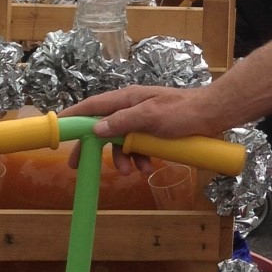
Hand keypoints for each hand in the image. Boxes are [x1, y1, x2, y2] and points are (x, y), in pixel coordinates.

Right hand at [64, 84, 225, 172]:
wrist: (213, 115)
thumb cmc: (183, 112)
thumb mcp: (150, 117)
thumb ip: (123, 122)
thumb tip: (96, 129)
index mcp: (127, 99)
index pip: (93, 106)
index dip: (74, 116)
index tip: (58, 127)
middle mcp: (131, 108)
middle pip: (103, 128)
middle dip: (92, 148)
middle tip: (78, 165)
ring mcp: (143, 121)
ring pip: (121, 142)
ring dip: (123, 159)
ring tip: (132, 172)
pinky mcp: (154, 132)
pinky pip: (139, 147)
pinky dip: (140, 159)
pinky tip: (148, 169)